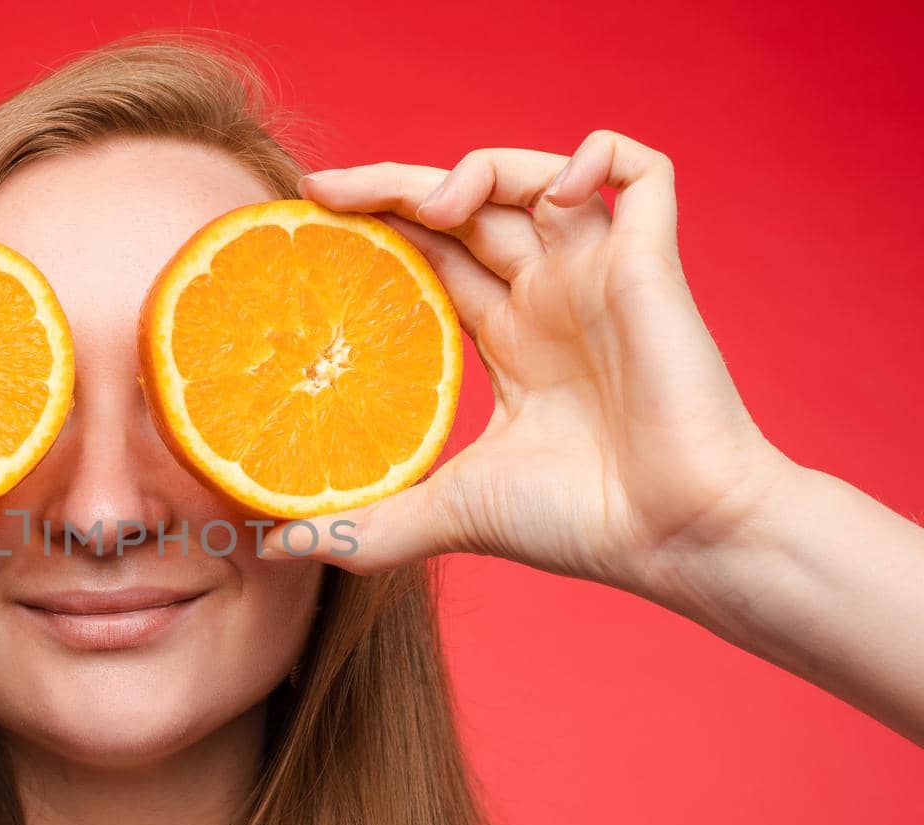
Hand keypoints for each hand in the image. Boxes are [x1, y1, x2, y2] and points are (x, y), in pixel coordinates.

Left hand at [270, 130, 797, 594]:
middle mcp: (551, 297)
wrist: (675, 538)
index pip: (432, 257)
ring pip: (536, 175)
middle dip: (392, 187)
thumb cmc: (579, 526)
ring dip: (476, 169)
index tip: (309, 224)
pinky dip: (599, 155)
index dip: (377, 230)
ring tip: (429, 207)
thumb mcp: (446, 514)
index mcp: (511, 338)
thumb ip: (364, 524)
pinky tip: (553, 190)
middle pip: (467, 208)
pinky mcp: (653, 262)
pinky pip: (643, 171)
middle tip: (321, 192)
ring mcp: (601, 275)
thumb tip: (270, 548)